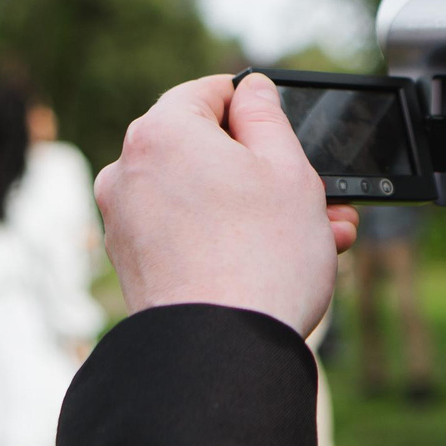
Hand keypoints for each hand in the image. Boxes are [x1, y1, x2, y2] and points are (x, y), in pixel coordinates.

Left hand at [95, 73, 359, 334]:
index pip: (209, 92)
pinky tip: (275, 262)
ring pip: (201, 194)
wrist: (221, 355)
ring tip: (316, 238)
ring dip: (256, 207)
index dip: (256, 109)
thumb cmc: (262, 258)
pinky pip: (186, 232)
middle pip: (206, 148)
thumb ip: (267, 115)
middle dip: (267, 169)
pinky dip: (225, 237)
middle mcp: (128, 171)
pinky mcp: (132, 265)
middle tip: (320, 197)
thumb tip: (251, 89)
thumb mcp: (288, 169)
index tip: (287, 136)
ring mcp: (125, 221)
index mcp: (161, 133)